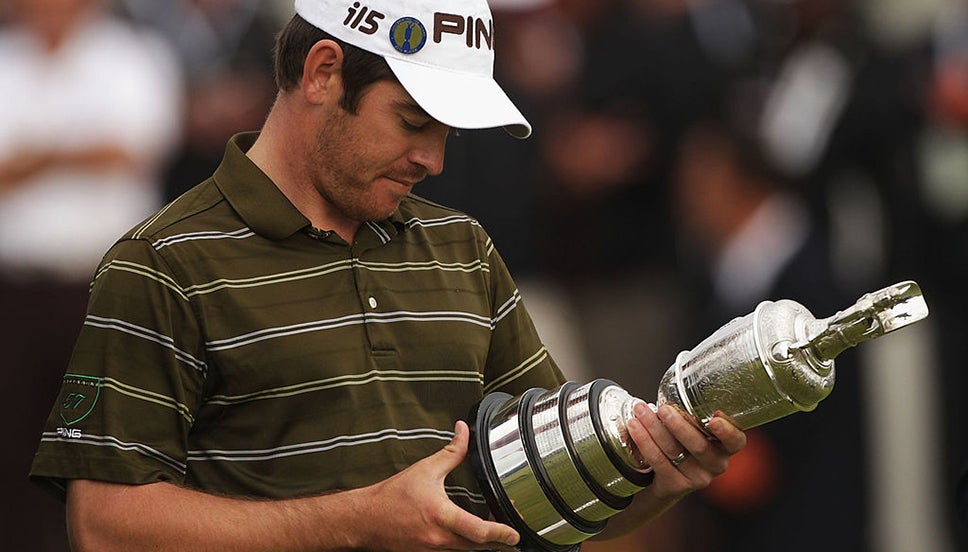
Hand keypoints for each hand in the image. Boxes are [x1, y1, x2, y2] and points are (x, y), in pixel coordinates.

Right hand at [356, 421, 519, 550]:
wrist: (364, 519)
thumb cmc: (391, 497)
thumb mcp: (425, 469)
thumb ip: (451, 452)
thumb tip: (463, 431)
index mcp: (441, 516)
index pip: (479, 532)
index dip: (501, 534)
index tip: (514, 534)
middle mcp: (438, 538)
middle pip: (478, 547)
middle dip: (498, 542)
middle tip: (512, 535)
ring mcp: (432, 551)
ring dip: (481, 544)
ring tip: (496, 535)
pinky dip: (464, 545)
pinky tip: (469, 536)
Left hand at [627, 404, 746, 502]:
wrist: (666, 478)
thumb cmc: (683, 442)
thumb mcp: (696, 428)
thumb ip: (695, 414)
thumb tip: (676, 386)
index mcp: (726, 447)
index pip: (736, 441)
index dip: (727, 432)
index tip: (715, 419)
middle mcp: (716, 464)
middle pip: (699, 446)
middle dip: (678, 425)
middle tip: (663, 409)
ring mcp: (698, 478)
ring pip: (674, 451)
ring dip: (654, 428)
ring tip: (641, 411)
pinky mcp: (676, 485)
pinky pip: (658, 461)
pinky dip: (644, 441)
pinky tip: (634, 426)